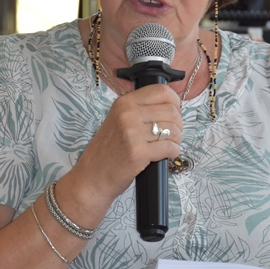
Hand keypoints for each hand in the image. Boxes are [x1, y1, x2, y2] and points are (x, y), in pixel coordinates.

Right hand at [57, 84, 182, 224]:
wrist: (91, 177)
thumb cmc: (107, 151)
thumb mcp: (118, 120)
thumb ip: (140, 110)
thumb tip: (171, 106)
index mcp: (124, 102)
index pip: (161, 91)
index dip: (175, 102)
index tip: (174, 112)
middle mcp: (128, 114)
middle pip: (171, 111)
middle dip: (178, 124)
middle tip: (172, 134)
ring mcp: (132, 133)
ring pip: (173, 129)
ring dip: (176, 139)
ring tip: (168, 145)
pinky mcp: (139, 152)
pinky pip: (170, 147)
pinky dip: (173, 152)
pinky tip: (167, 155)